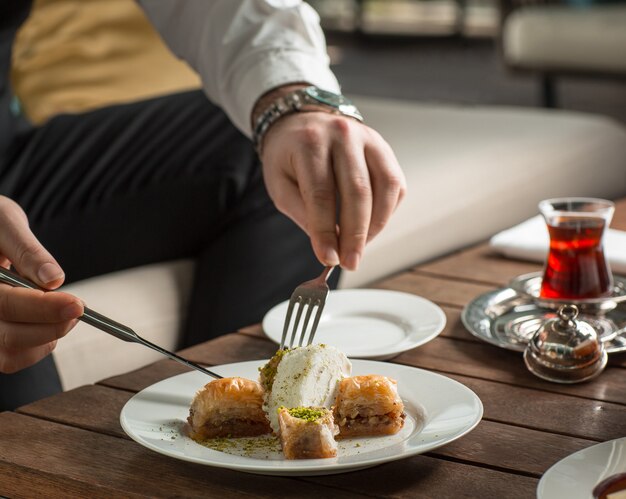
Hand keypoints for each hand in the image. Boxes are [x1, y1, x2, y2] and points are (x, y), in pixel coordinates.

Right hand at [0, 196, 82, 373]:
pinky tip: (52, 322)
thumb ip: (26, 250)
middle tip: (80, 307)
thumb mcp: (5, 223)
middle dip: (51, 326)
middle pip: (7, 337)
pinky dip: (39, 345)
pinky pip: (11, 358)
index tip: (77, 304)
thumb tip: (54, 279)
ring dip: (46, 338)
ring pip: (9, 355)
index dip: (43, 307)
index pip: (5, 304)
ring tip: (66, 312)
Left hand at [259, 110, 405, 270]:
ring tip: (360, 247)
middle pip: (357, 192)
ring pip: (384, 188)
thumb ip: (302, 212)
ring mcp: (369, 139)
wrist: (304, 121)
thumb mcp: (279, 184)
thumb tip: (328, 244)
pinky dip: (386, 212)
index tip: (328, 258)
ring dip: (375, 226)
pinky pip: (394, 185)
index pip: (321, 194)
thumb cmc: (289, 156)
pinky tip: (371, 226)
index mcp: (310, 142)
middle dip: (355, 235)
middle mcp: (343, 135)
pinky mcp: (384, 149)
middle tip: (350, 262)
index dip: (326, 231)